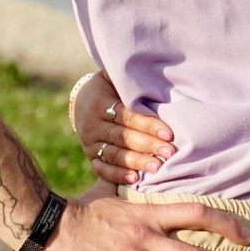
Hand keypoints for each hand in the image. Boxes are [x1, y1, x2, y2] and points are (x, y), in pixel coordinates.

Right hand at [68, 67, 176, 190]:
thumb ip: (130, 78)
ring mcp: (90, 142)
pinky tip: (134, 179)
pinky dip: (116, 175)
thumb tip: (154, 71)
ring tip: (157, 168)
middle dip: (147, 145)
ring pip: (114, 154)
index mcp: (100, 104)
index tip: (169, 133)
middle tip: (168, 153)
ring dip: (136, 162)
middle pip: (123, 137)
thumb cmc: (110, 87)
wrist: (81, 101)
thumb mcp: (114, 77)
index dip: (148, 125)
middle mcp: (93, 125)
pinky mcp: (90, 156)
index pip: (128, 116)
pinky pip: (101, 168)